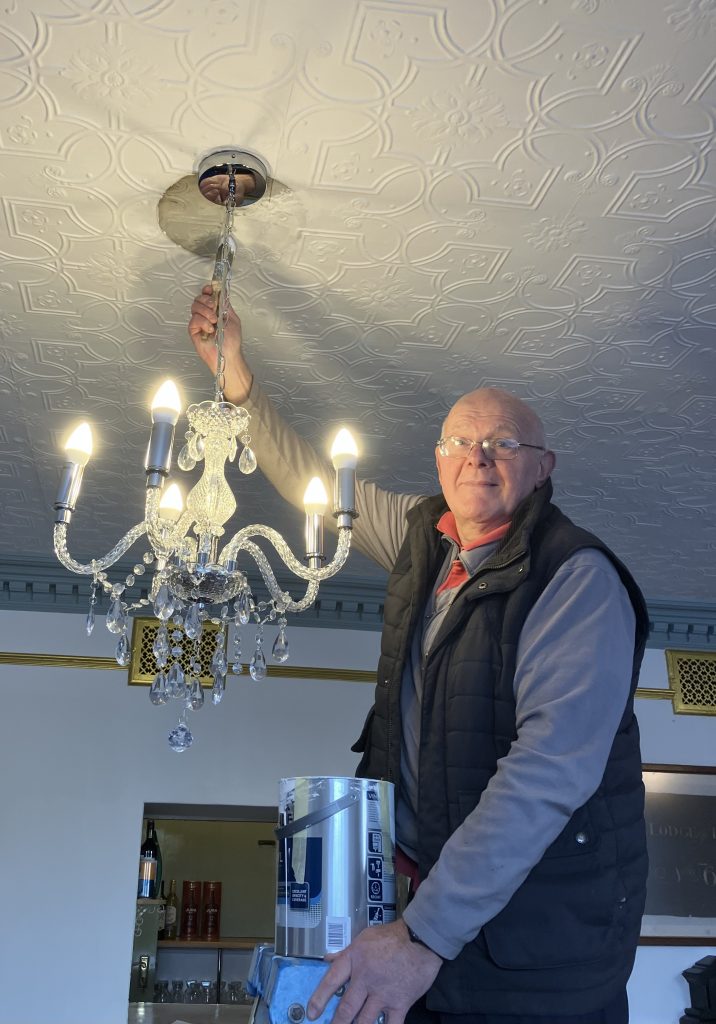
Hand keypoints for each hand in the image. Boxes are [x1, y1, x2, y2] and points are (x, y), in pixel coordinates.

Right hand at [188, 285, 252, 403]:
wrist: (228, 355)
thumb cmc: (232, 341)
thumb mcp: (232, 318)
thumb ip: (225, 305)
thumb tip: (221, 291)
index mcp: (215, 310)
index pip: (207, 295)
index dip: (207, 290)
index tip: (210, 289)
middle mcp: (205, 315)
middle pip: (198, 299)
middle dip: (206, 300)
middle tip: (214, 308)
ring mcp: (199, 322)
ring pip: (195, 307)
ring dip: (206, 312)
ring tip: (214, 321)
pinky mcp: (193, 330)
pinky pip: (194, 320)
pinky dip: (203, 322)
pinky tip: (210, 329)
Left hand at [306, 920, 441, 1023]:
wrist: (421, 939)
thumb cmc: (392, 937)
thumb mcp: (365, 938)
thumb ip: (346, 952)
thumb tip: (327, 959)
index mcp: (355, 960)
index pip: (331, 980)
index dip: (319, 998)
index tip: (312, 1013)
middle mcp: (365, 979)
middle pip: (346, 1008)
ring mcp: (382, 994)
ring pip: (364, 1021)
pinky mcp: (399, 1004)